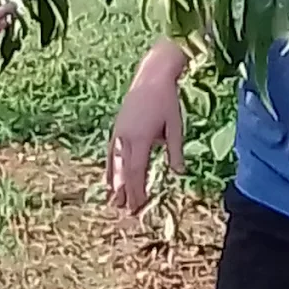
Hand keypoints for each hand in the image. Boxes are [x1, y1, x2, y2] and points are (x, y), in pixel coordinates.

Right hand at [106, 39, 187, 213]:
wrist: (152, 75)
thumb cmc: (167, 100)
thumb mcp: (175, 125)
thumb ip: (175, 151)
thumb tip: (179, 173)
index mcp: (141, 139)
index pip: (137, 172)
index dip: (138, 191)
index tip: (139, 206)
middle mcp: (126, 138)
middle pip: (125, 171)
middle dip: (127, 192)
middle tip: (127, 213)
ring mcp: (119, 132)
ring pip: (115, 164)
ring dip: (115, 184)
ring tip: (115, 202)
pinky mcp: (117, 127)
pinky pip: (111, 152)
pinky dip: (110, 168)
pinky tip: (110, 178)